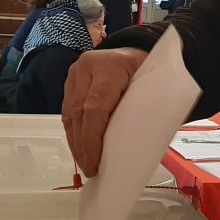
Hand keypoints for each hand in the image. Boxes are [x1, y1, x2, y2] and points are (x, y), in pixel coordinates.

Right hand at [61, 47, 148, 175]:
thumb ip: (142, 112)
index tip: (93, 163)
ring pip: (69, 113)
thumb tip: (136, 150)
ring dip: (75, 142)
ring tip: (84, 162)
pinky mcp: (70, 80)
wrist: (135, 50)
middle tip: (89, 169)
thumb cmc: (147, 71)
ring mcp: (76, 73)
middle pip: (78, 113)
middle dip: (82, 146)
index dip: (91, 140)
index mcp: (110, 68)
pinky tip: (79, 147)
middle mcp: (88, 68)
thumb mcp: (151, 88)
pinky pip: (68, 110)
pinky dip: (73, 131)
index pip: (95, 109)